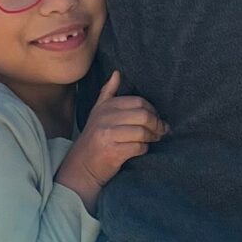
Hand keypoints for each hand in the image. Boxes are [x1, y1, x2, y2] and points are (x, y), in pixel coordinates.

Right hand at [55, 73, 168, 208]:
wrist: (80, 167)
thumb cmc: (93, 140)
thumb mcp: (97, 113)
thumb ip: (108, 93)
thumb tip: (117, 73)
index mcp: (105, 107)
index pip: (138, 102)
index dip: (152, 110)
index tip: (156, 118)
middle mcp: (105, 119)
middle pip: (143, 116)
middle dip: (157, 124)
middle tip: (161, 130)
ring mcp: (108, 135)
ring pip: (142, 132)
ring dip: (152, 137)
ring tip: (153, 140)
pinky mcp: (112, 152)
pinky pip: (138, 147)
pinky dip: (144, 149)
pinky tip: (141, 150)